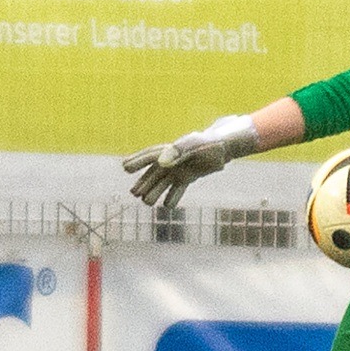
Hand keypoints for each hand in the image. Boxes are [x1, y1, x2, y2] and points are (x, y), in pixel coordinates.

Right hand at [123, 115, 258, 207]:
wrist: (224, 147)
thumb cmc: (207, 143)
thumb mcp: (193, 145)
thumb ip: (177, 152)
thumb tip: (161, 164)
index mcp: (170, 150)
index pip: (150, 155)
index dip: (137, 161)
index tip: (125, 168)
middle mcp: (171, 161)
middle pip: (154, 174)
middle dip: (144, 183)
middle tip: (134, 193)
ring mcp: (179, 169)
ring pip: (163, 183)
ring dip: (155, 192)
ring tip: (147, 203)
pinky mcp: (188, 177)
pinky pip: (177, 189)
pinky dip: (173, 197)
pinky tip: (167, 207)